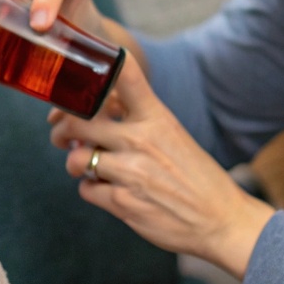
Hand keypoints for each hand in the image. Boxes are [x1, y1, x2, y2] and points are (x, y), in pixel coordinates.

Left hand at [48, 56, 274, 278]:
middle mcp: (139, 140)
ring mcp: (129, 172)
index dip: (101, 64)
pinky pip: (86, 190)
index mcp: (156, 117)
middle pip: (79, 120)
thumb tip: (100, 108)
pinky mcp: (122, 204)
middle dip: (63, 128)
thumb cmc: (196, 175)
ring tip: (85, 166)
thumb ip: (138, 118)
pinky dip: (91, 189)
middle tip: (63, 134)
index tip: (83, 70)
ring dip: (76, 163)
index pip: (126, 76)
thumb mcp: (172, 133)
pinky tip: (105, 189)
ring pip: (76, 159)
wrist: (220, 220)